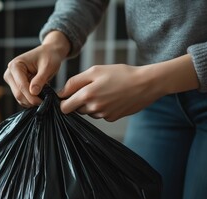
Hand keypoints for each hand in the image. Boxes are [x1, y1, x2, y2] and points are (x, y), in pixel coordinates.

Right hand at [4, 31, 69, 106]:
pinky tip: (40, 97)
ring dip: (31, 101)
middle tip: (44, 103)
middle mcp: (9, 73)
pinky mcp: (15, 85)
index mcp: (15, 66)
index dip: (31, 96)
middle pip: (18, 94)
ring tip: (43, 98)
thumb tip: (33, 92)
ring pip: (19, 97)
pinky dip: (30, 100)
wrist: (49, 53)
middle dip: (31, 100)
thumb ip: (40, 79)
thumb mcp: (48, 66)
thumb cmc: (49, 57)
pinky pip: (22, 97)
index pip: (21, 86)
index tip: (42, 102)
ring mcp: (11, 80)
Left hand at [58, 54, 198, 121]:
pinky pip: (101, 114)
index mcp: (87, 95)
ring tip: (105, 91)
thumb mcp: (95, 71)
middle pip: (76, 110)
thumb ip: (74, 82)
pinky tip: (113, 97)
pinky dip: (103, 107)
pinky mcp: (112, 118)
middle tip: (92, 88)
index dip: (64, 101)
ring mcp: (103, 115)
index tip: (68, 96)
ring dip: (92, 104)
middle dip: (79, 101)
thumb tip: (61, 93)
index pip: (64, 108)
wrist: (146, 84)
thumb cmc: (120, 74)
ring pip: (89, 112)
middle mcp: (94, 108)